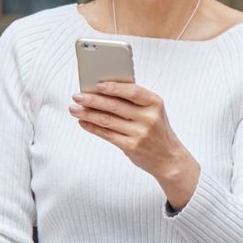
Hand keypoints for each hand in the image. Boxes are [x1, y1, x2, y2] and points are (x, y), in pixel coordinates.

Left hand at [71, 80, 200, 207]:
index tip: (96, 84)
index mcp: (155, 103)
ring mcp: (140, 133)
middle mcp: (149, 118)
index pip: (132, 91)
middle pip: (115, 105)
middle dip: (92, 100)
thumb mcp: (153, 112)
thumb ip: (134, 101)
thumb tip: (102, 90)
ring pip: (107, 120)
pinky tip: (83, 122)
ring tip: (74, 109)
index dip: (113, 87)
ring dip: (87, 113)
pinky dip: (92, 127)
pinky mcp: (131, 146)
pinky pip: (107, 134)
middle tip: (77, 96)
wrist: (168, 158)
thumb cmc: (156, 131)